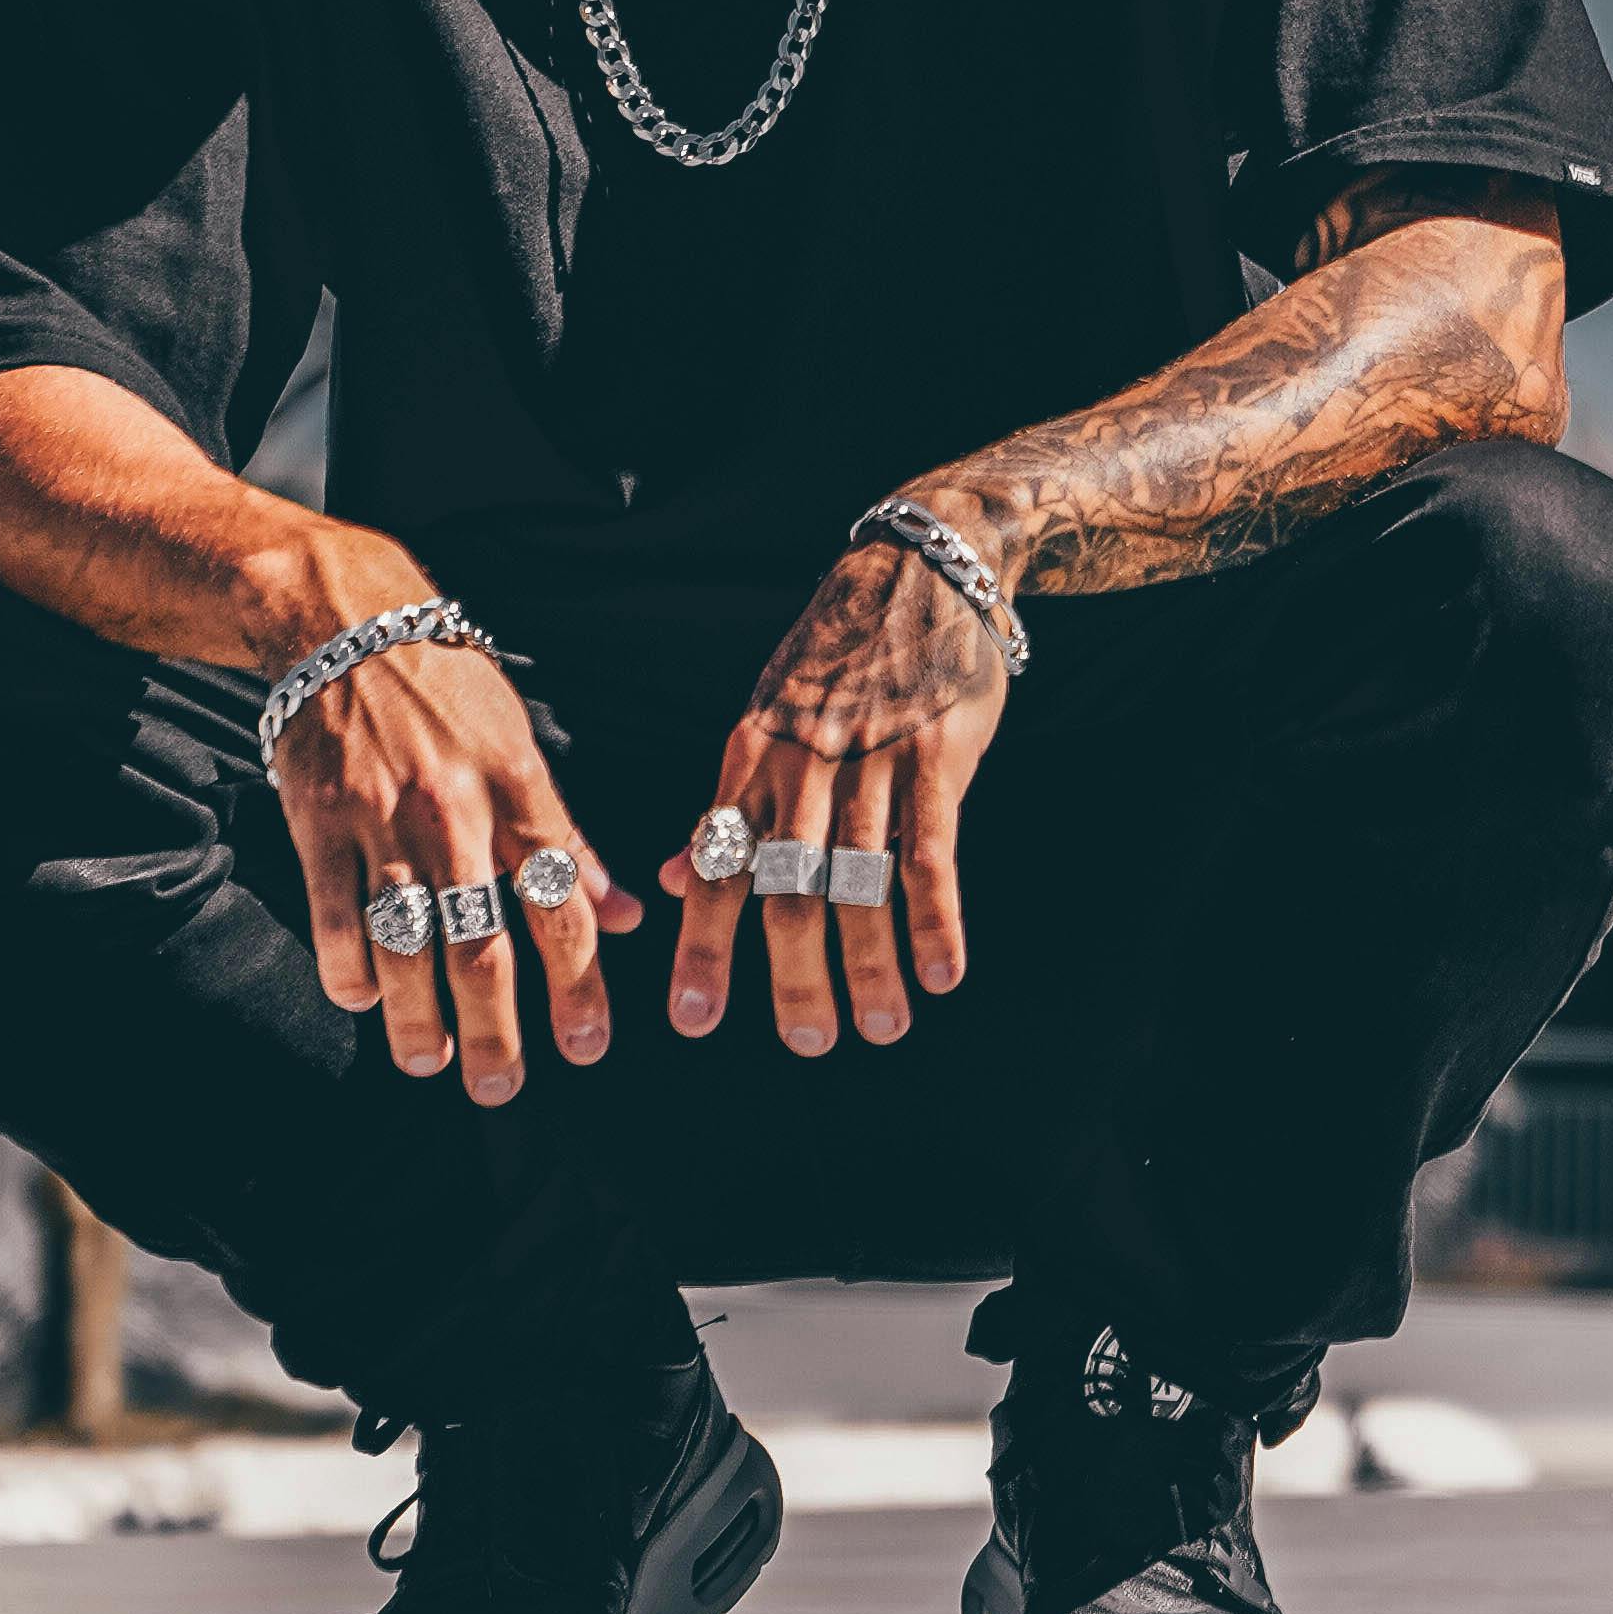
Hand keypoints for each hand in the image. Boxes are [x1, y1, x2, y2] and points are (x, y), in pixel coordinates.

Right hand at [269, 611, 638, 1104]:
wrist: (345, 622)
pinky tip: (363, 1001)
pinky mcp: (319, 823)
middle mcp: (454, 812)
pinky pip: (334, 919)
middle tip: (503, 1088)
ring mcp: (381, 821)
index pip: (560, 904)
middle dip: (497, 1030)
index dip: (579, 982)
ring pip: (404, 946)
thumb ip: (569, 838)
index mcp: (519, 789)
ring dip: (417, 1020)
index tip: (589, 1045)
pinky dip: (348, 972)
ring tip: (429, 1063)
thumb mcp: (524, 747)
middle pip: (481, 945)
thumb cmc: (449, 690)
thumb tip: (626, 914)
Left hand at [663, 532, 1010, 1053]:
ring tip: (882, 1028)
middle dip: (794, 976)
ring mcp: (872, 760)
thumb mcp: (765, 719)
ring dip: (871, 964)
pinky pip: (931, 852)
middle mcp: (803, 765)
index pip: (716, 866)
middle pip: (787, 888)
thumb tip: (671, 878)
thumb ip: (726, 804)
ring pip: (860, 881)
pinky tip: (941, 973)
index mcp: (750, 759)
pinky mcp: (935, 755)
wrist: (920, 568)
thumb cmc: (837, 656)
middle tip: (809, 1044)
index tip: (694, 1022)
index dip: (703, 948)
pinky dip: (935, 919)